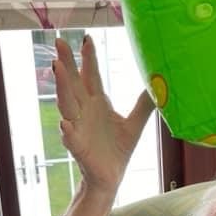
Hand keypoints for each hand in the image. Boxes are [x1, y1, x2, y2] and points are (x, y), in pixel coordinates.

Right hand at [54, 36, 155, 194]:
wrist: (111, 177)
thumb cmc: (118, 149)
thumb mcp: (135, 124)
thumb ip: (144, 105)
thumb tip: (158, 84)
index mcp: (97, 103)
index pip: (91, 76)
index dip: (89, 58)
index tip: (87, 38)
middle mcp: (84, 111)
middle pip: (73, 83)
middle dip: (66, 62)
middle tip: (60, 42)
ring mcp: (78, 127)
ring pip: (66, 103)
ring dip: (61, 86)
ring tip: (57, 68)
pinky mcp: (78, 147)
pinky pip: (70, 137)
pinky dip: (67, 131)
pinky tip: (65, 124)